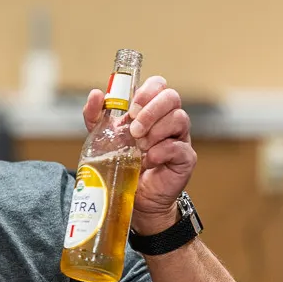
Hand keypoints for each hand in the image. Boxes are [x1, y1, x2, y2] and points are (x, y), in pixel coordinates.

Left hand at [83, 75, 195, 234]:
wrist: (135, 196)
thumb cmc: (122, 162)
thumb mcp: (103, 137)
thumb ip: (96, 116)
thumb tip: (96, 94)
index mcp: (151, 110)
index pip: (159, 85)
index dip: (147, 90)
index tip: (130, 108)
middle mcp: (169, 120)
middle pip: (172, 97)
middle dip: (150, 111)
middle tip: (133, 130)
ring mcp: (180, 138)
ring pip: (179, 119)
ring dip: (154, 131)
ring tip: (139, 147)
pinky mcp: (185, 158)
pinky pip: (179, 147)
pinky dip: (161, 151)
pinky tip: (148, 160)